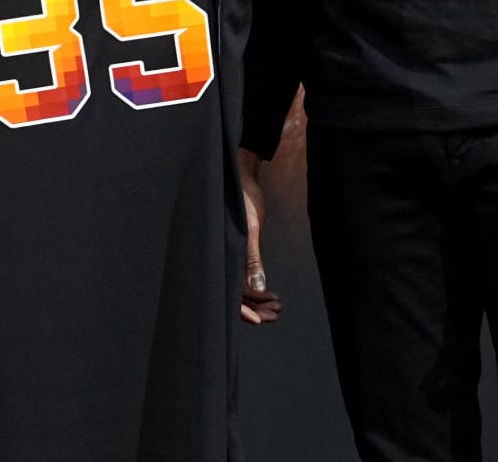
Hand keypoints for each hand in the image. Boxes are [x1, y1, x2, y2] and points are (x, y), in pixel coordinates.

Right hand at [238, 148, 281, 323]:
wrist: (241, 177)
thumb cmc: (242, 199)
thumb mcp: (251, 228)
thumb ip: (252, 259)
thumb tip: (257, 290)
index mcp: (219, 254)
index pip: (227, 292)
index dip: (241, 310)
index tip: (258, 320)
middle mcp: (221, 258)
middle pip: (235, 295)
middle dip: (255, 309)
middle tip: (275, 315)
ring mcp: (229, 257)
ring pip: (241, 289)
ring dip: (258, 301)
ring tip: (278, 308)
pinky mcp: (237, 252)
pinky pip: (245, 277)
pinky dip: (258, 289)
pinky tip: (273, 296)